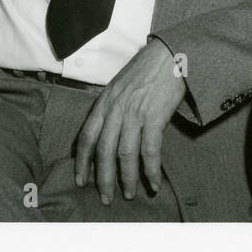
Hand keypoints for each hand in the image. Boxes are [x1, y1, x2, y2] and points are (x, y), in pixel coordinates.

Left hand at [75, 38, 185, 204]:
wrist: (169, 54)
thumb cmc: (146, 69)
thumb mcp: (119, 85)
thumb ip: (112, 107)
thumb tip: (108, 132)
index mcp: (104, 102)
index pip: (87, 137)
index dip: (83, 162)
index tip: (81, 180)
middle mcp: (115, 109)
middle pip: (103, 151)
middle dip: (103, 178)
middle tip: (105, 198)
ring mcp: (134, 113)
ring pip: (125, 155)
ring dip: (127, 178)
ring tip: (130, 194)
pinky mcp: (154, 117)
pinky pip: (150, 151)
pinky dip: (151, 170)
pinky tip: (153, 183)